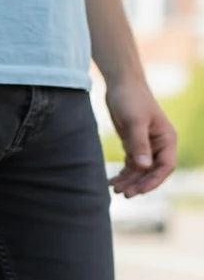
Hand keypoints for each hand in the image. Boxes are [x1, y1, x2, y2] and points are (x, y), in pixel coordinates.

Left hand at [105, 78, 176, 197]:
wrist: (121, 85)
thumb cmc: (131, 99)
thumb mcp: (134, 121)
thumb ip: (139, 144)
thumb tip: (144, 167)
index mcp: (167, 139)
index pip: (166, 166)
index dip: (154, 181)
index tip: (139, 191)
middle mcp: (159, 144)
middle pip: (152, 171)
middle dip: (138, 184)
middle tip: (123, 194)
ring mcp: (146, 145)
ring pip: (140, 170)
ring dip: (129, 181)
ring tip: (114, 190)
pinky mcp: (133, 144)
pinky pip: (131, 164)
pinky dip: (123, 174)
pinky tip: (112, 181)